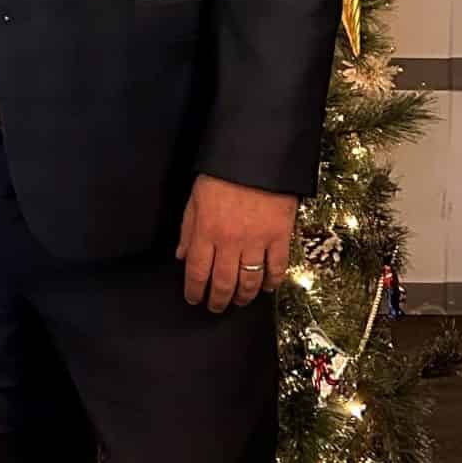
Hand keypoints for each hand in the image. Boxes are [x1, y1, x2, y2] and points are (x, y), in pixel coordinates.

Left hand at [176, 175, 296, 315]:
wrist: (257, 154)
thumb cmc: (222, 173)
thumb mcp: (195, 197)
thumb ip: (187, 229)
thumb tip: (181, 256)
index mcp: (206, 231)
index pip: (196, 271)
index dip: (194, 291)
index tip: (194, 299)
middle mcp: (230, 241)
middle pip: (222, 283)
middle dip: (218, 301)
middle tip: (216, 308)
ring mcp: (256, 241)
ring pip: (249, 281)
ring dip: (243, 296)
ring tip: (240, 301)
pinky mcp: (280, 237)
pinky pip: (276, 268)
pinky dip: (271, 282)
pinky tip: (267, 287)